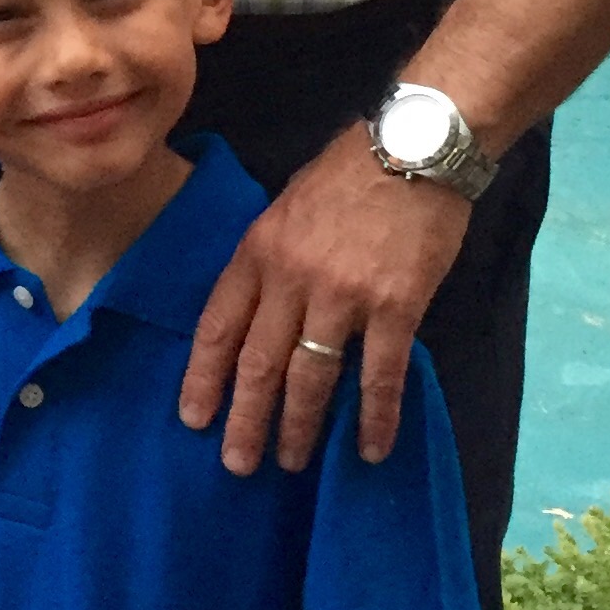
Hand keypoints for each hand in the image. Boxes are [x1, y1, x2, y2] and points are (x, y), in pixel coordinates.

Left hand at [179, 122, 471, 471]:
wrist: (415, 146)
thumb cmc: (349, 173)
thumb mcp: (285, 207)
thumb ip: (268, 259)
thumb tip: (257, 313)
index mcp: (258, 251)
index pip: (217, 325)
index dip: (203, 377)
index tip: (193, 418)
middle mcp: (291, 278)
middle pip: (258, 363)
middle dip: (245, 420)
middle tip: (237, 464)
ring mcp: (343, 295)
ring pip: (310, 377)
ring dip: (299, 426)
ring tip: (290, 462)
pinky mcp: (395, 306)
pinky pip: (380, 374)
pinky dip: (375, 417)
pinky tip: (372, 449)